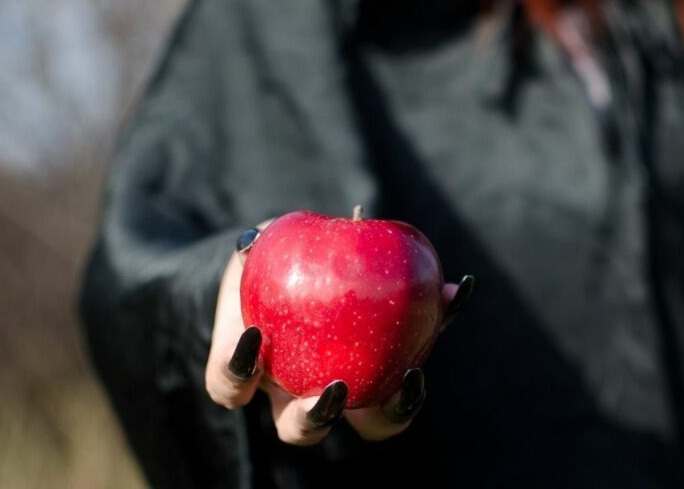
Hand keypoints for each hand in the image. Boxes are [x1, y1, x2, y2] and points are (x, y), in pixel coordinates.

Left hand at [204, 222, 472, 445]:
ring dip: (315, 417)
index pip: (385, 413)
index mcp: (351, 377)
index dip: (402, 406)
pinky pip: (230, 383)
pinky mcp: (227, 374)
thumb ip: (405, 276)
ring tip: (327, 385)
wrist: (251, 254)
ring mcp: (274, 391)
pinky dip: (243, 363)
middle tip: (371, 389)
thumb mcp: (362, 258)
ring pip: (296, 429)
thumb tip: (457, 289)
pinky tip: (253, 332)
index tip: (414, 374)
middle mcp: (313, 394)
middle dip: (363, 422)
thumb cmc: (319, 255)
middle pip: (351, 429)